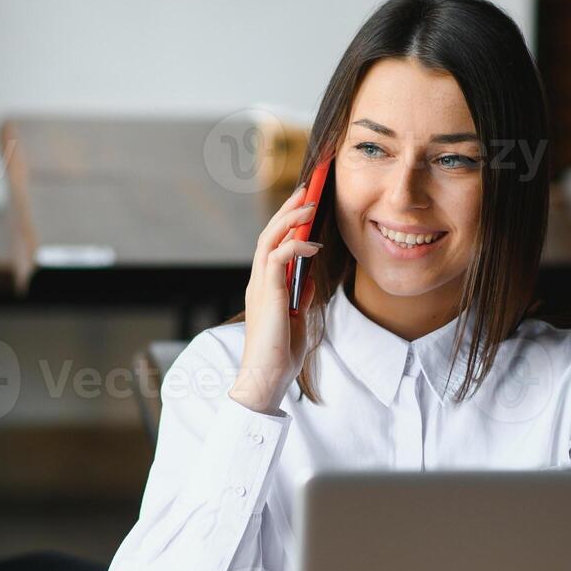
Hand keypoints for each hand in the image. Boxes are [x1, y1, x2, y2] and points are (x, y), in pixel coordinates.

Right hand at [229, 183, 323, 413]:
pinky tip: (313, 245)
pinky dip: (295, 246)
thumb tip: (309, 278)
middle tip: (306, 189)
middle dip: (288, 209)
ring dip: (290, 219)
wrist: (265, 380)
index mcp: (264, 287)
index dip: (288, 223)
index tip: (304, 204)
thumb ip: (299, 297)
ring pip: (269, 240)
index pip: (273, 245)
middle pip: (268, 234)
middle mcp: (258, 283)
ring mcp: (259, 288)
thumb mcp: (297, 321)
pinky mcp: (267, 295)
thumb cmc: (279, 356)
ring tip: (309, 203)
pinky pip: (277, 259)